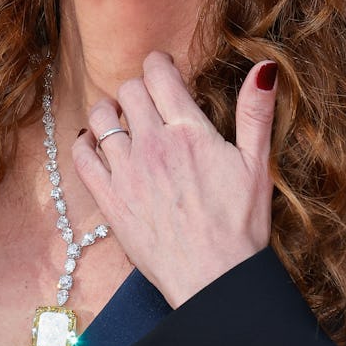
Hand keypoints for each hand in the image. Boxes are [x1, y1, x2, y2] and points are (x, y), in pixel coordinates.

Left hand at [73, 51, 276, 307]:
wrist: (215, 280)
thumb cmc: (241, 226)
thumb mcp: (258, 165)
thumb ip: (256, 112)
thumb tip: (264, 67)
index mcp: (190, 132)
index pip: (159, 75)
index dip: (159, 65)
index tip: (163, 70)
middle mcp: (154, 145)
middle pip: (129, 91)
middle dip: (138, 89)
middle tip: (148, 101)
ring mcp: (127, 172)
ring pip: (101, 118)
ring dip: (109, 112)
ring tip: (122, 120)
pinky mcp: (110, 200)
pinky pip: (81, 157)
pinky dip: (84, 143)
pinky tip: (96, 146)